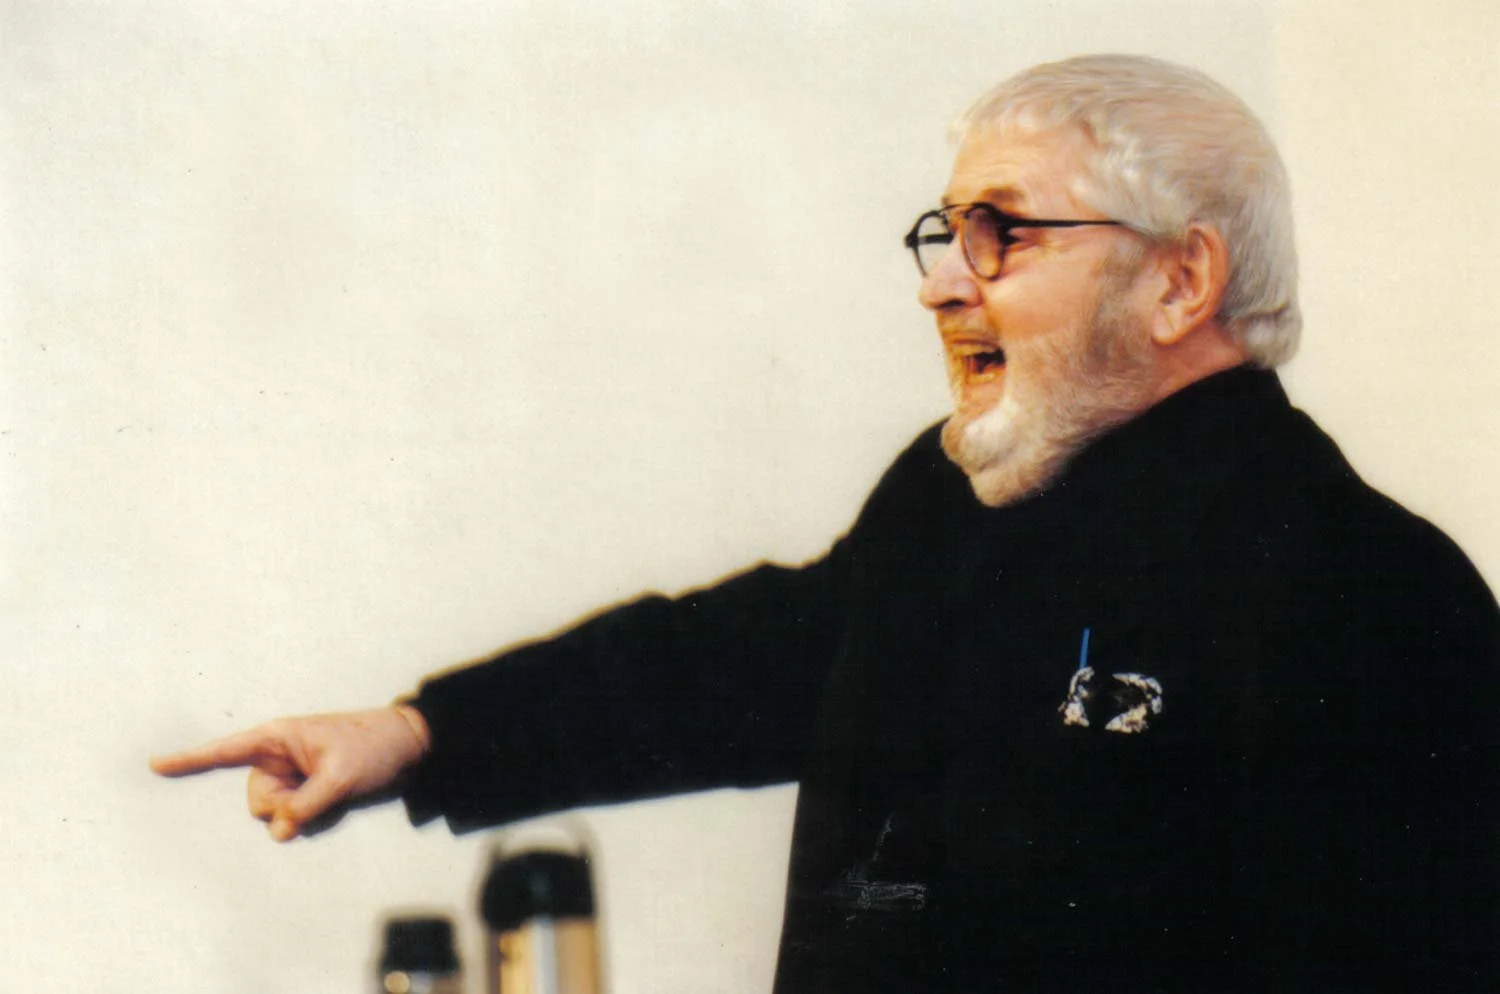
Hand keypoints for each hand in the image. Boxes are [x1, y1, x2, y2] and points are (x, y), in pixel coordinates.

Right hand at [149, 705, 431, 841]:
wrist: (410, 745)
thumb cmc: (374, 745)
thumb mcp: (340, 776)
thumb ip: (304, 806)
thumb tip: (277, 832)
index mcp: (278, 737)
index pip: (225, 751)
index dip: (189, 759)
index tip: (154, 764)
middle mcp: (278, 756)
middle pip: (256, 800)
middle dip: (282, 807)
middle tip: (321, 790)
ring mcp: (292, 775)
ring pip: (276, 814)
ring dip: (301, 814)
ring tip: (335, 790)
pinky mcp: (307, 791)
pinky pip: (295, 817)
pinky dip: (311, 818)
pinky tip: (336, 802)